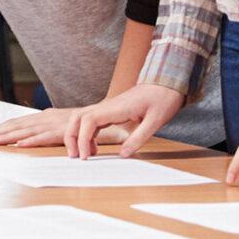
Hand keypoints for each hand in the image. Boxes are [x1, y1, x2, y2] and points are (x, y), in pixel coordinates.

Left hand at [0, 106, 77, 148]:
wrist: (105, 116)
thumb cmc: (83, 124)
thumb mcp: (60, 125)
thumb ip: (47, 130)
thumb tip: (33, 137)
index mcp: (41, 117)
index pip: (14, 123)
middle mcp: (43, 118)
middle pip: (13, 126)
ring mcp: (51, 124)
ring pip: (23, 131)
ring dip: (5, 137)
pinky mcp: (61, 132)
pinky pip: (44, 137)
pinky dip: (31, 141)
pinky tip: (19, 145)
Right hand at [49, 83, 184, 158]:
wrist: (167, 81)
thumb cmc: (163, 98)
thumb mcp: (155, 121)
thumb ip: (138, 138)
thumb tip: (122, 155)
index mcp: (117, 107)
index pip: (89, 120)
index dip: (82, 139)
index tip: (86, 156)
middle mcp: (108, 106)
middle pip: (78, 117)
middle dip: (71, 136)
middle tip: (75, 156)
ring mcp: (108, 107)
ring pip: (82, 118)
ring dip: (76, 135)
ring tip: (83, 154)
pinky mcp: (112, 110)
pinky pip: (92, 121)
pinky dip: (87, 134)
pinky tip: (94, 146)